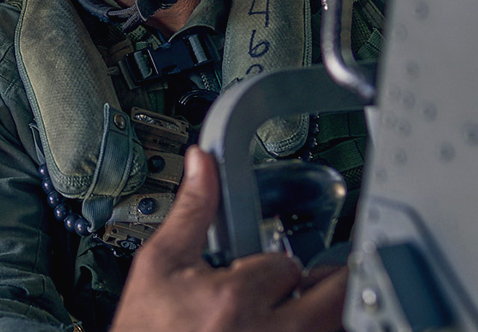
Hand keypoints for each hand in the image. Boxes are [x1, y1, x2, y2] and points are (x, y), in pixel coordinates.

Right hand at [108, 147, 348, 331]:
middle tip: (310, 286)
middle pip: (332, 301)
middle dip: (323, 288)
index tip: (265, 272)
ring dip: (316, 316)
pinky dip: (305, 330)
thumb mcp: (160, 265)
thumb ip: (191, 212)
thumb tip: (201, 163)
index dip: (276, 265)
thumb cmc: (144, 330)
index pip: (286, 265)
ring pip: (328, 326)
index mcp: (234, 299)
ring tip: (285, 311)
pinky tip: (278, 326)